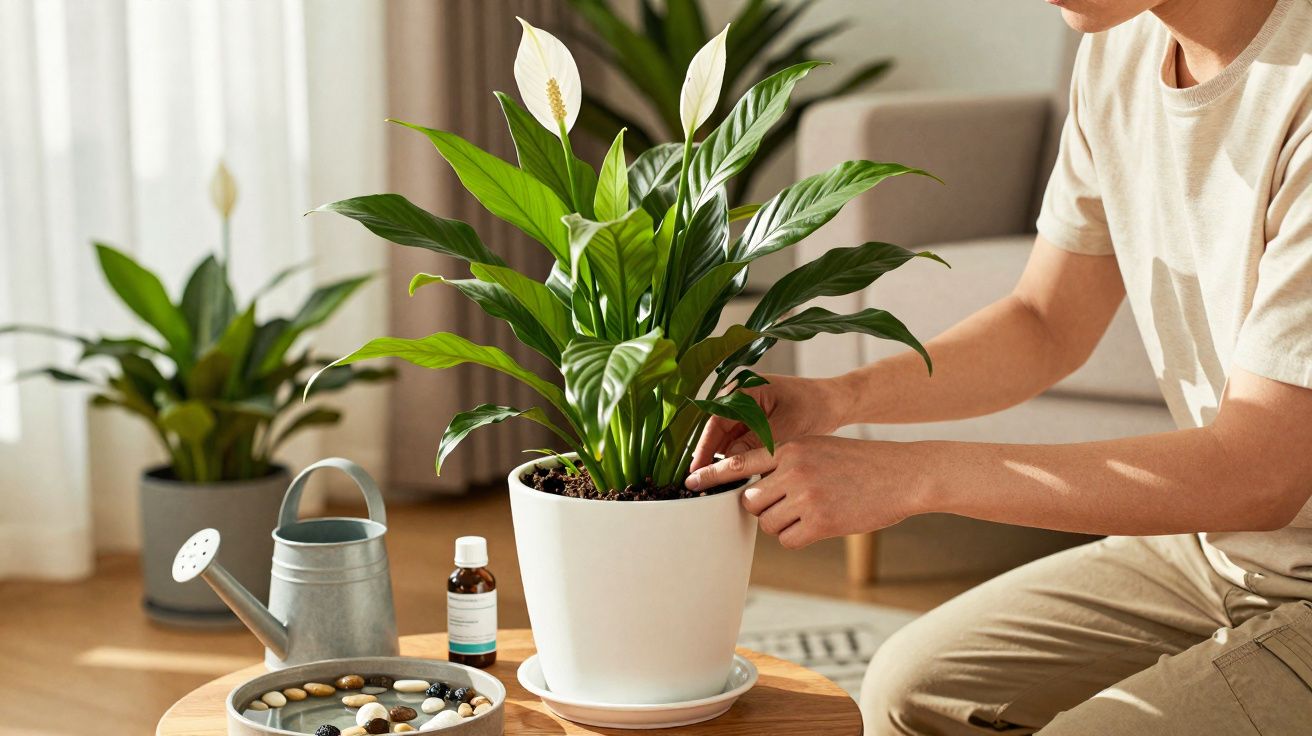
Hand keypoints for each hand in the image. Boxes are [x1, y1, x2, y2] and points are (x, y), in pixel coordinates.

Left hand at [685, 435, 929, 547]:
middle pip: (749, 500)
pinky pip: (787, 540)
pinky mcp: (820, 522)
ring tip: (811, 511)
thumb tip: (751, 488)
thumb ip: (784, 462)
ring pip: (766, 523)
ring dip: (781, 523)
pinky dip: (798, 537)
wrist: (902, 474)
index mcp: (790, 447)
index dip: (711, 475)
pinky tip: (820, 525)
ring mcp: (806, 496)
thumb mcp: (817, 448)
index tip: (689, 483)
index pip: (739, 462)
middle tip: (787, 505)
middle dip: (761, 508)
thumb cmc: (860, 463)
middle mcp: (793, 469)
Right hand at [690, 373, 848, 471]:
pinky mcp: (756, 423)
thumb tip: (731, 464)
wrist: (836, 402)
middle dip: (713, 457)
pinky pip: (741, 443)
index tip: (697, 471)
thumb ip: (756, 443)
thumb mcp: (785, 426)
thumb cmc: (815, 405)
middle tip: (706, 484)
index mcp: (744, 389)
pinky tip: (740, 476)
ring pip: (728, 440)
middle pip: (718, 432)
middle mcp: (740, 399)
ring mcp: (747, 411)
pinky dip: (741, 458)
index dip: (705, 448)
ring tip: (722, 483)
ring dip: (727, 460)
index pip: (715, 421)